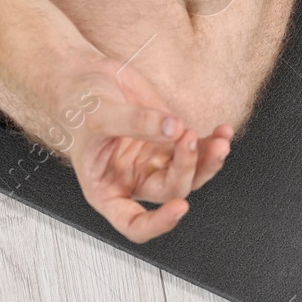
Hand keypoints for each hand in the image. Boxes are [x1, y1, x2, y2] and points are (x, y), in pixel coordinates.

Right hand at [43, 59, 232, 243]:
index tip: (178, 208)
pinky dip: (213, 142)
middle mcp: (134, 178)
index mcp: (108, 189)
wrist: (86, 77)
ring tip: (218, 140)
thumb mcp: (99, 114)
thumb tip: (172, 128)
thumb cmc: (78, 105)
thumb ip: (135, 123)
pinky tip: (223, 131)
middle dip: (186, 168)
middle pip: (171, 191)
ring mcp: (154, 160)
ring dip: (208, 160)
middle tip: (186, 137)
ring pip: (191, 173)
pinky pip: (198, 149)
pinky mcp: (169, 139)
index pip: (134, 224)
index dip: (158, 223)